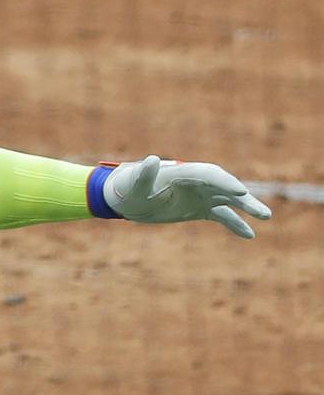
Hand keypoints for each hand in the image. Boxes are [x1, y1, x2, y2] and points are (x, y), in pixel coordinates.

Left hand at [105, 155, 270, 237]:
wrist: (127, 199)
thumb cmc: (128, 189)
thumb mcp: (134, 185)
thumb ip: (144, 175)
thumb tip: (151, 160)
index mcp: (184, 172)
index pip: (210, 175)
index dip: (224, 182)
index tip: (239, 192)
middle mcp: (197, 182)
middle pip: (225, 186)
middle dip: (243, 197)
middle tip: (262, 211)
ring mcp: (200, 195)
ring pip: (229, 201)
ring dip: (247, 208)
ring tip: (266, 216)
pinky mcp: (199, 209)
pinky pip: (222, 216)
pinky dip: (235, 224)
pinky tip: (250, 235)